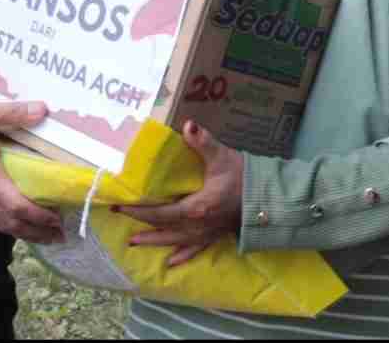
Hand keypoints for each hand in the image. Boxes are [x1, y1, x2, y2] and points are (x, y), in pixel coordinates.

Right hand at [0, 99, 64, 244]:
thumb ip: (12, 113)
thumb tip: (42, 110)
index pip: (18, 206)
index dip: (40, 217)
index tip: (59, 219)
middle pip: (12, 224)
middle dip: (37, 233)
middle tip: (60, 235)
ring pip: (1, 225)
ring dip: (24, 232)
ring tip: (44, 234)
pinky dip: (9, 225)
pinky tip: (18, 221)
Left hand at [114, 119, 243, 265]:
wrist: (270, 199)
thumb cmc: (244, 177)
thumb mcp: (222, 157)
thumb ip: (203, 143)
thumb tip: (189, 126)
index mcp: (196, 207)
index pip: (159, 211)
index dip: (138, 210)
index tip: (119, 205)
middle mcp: (197, 225)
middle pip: (162, 227)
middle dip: (140, 223)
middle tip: (118, 219)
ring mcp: (206, 234)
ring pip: (174, 241)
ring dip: (154, 241)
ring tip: (134, 242)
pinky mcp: (215, 237)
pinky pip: (195, 250)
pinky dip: (182, 255)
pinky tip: (171, 263)